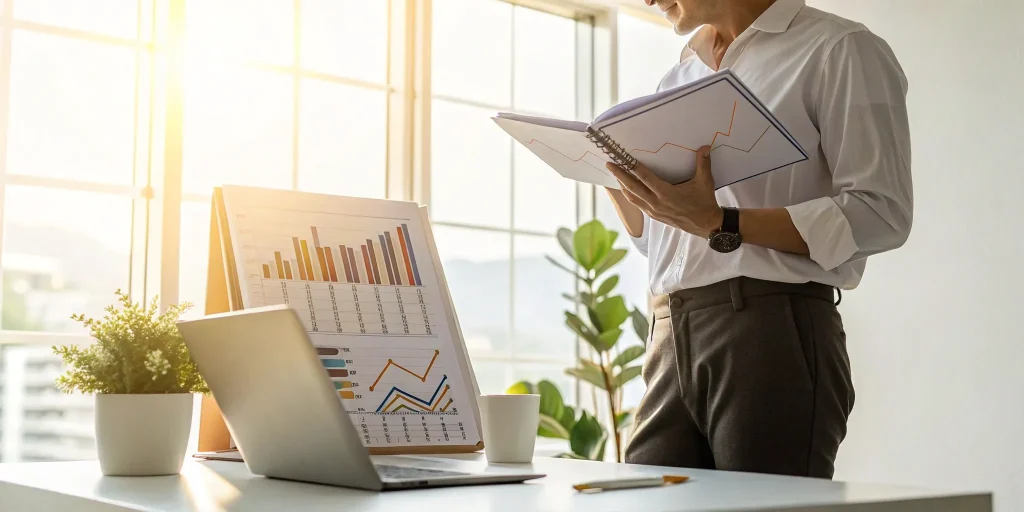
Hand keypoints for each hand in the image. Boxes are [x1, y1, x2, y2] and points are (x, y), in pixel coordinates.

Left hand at [606, 146, 722, 237]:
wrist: (706, 225)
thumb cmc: (704, 203)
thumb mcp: (705, 182)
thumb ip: (703, 163)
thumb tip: (705, 147)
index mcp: (667, 193)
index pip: (645, 177)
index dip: (632, 167)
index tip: (622, 159)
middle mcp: (657, 203)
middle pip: (633, 187)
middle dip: (620, 175)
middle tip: (609, 165)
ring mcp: (654, 211)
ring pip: (632, 198)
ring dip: (623, 186)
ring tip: (615, 175)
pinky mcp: (654, 216)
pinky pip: (638, 204)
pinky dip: (630, 196)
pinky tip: (627, 189)